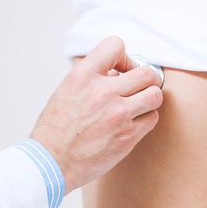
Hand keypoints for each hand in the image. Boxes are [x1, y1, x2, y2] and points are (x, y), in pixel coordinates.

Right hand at [31, 36, 162, 191]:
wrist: (51, 162)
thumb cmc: (57, 128)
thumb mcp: (67, 90)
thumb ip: (93, 76)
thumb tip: (120, 71)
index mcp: (82, 76)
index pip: (115, 45)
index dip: (124, 56)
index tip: (120, 69)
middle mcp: (102, 92)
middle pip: (146, 72)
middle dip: (145, 79)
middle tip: (138, 87)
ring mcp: (118, 115)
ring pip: (155, 95)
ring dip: (149, 98)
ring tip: (137, 104)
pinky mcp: (128, 136)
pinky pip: (152, 118)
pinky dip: (146, 118)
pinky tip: (133, 122)